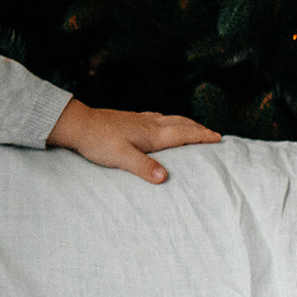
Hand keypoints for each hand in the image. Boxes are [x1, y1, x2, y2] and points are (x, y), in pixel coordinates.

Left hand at [46, 99, 221, 183]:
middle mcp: (149, 124)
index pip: (183, 134)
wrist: (78, 124)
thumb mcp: (121, 157)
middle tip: (214, 134)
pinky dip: (170, 121)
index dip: (202, 136)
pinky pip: (158, 118)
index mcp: (151, 133)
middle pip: (180, 123)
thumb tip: (164, 177)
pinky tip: (163, 123)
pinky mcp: (130, 119)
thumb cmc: (98, 141)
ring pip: (170, 119)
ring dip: (186, 123)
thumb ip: (143, 167)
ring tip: (195, 128)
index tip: (219, 138)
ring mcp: (139, 120)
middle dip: (199, 129)